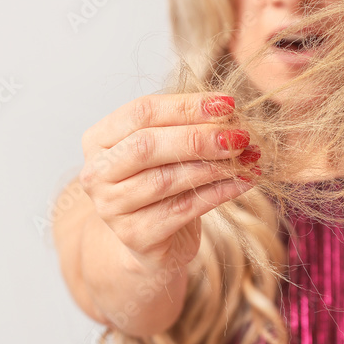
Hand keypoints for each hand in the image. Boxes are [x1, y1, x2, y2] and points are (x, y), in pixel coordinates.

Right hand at [79, 92, 260, 274]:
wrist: (149, 238)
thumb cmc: (159, 182)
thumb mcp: (165, 148)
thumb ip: (185, 127)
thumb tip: (228, 112)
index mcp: (99, 139)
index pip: (141, 112)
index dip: (186, 107)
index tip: (227, 104)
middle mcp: (97, 173)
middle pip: (146, 145)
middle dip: (198, 138)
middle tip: (239, 135)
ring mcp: (112, 208)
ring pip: (166, 179)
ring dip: (213, 167)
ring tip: (247, 158)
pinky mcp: (135, 235)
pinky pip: (183, 209)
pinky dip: (219, 193)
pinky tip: (242, 182)